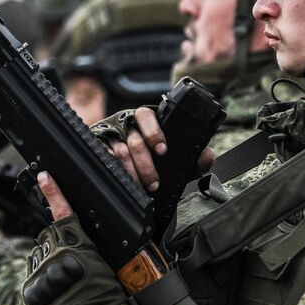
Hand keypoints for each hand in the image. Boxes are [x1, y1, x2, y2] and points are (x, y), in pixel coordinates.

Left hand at [22, 180, 138, 304]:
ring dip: (49, 260)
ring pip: (40, 253)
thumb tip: (70, 231)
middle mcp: (55, 254)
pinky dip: (43, 277)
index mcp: (76, 243)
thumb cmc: (108, 292)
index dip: (54, 192)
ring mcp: (40, 271)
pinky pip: (34, 273)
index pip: (62, 211)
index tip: (44, 176)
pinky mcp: (31, 287)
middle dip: (57, 243)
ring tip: (67, 279)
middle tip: (73, 262)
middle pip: (49, 236)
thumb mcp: (101, 258)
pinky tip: (57, 288)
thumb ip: (82, 242)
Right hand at [96, 107, 213, 192]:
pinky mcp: (98, 147)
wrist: (131, 168)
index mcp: (145, 120)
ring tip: (143, 188)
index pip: (146, 116)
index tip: (163, 150)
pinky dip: (117, 173)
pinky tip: (125, 183)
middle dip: (146, 165)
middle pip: (134, 140)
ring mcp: (110, 136)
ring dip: (133, 173)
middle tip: (155, 184)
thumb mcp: (176, 156)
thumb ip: (193, 156)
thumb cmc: (156, 158)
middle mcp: (126, 124)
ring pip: (120, 153)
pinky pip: (105, 160)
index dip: (154, 132)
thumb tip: (206, 157)